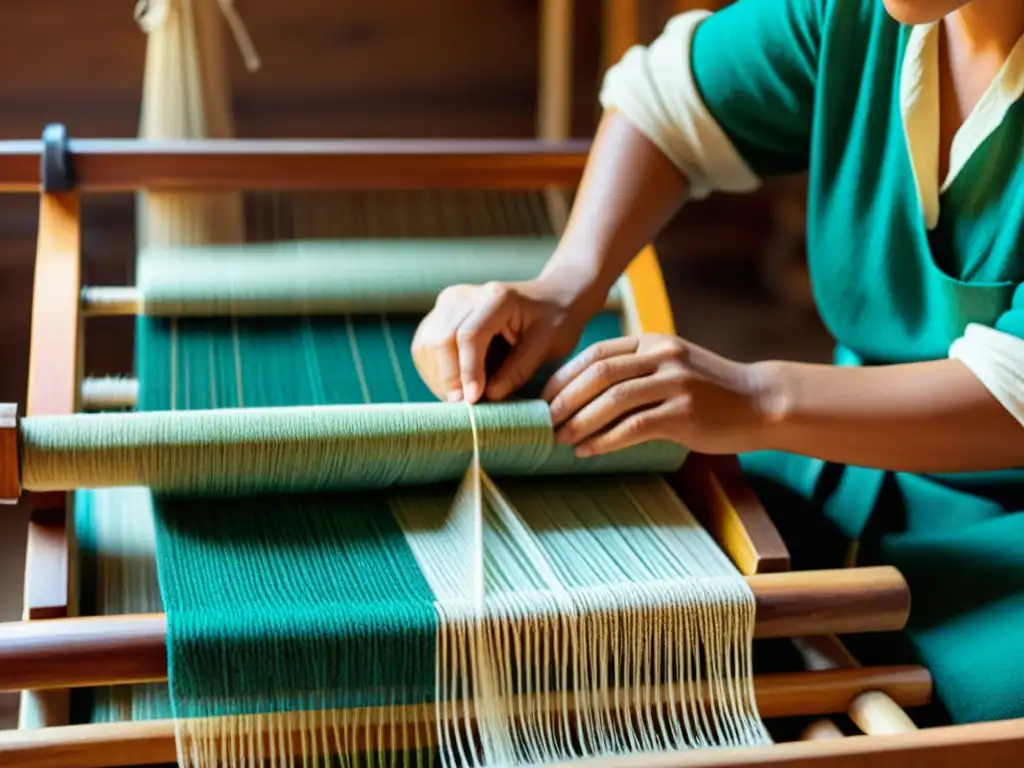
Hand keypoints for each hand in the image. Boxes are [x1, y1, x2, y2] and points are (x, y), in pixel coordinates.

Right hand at [412, 276, 601, 403]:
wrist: (550, 298)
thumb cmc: (554, 322)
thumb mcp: (548, 346)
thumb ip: (518, 370)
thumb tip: (489, 397)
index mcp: (496, 297)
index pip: (469, 336)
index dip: (467, 371)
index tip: (473, 401)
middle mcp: (465, 294)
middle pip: (440, 340)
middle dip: (449, 380)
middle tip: (465, 409)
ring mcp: (448, 302)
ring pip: (425, 345)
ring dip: (439, 378)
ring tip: (462, 400)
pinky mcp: (439, 314)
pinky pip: (424, 347)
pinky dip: (434, 372)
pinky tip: (454, 387)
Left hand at [542, 334, 774, 456]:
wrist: (760, 403)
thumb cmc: (710, 390)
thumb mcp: (672, 365)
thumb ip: (636, 370)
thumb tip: (584, 391)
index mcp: (653, 343)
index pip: (597, 353)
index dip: (565, 375)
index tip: (544, 397)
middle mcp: (662, 357)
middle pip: (599, 374)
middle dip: (565, 399)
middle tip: (544, 420)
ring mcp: (675, 384)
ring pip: (613, 399)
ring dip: (580, 421)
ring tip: (559, 438)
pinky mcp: (684, 413)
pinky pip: (634, 427)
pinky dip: (605, 440)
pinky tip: (587, 451)